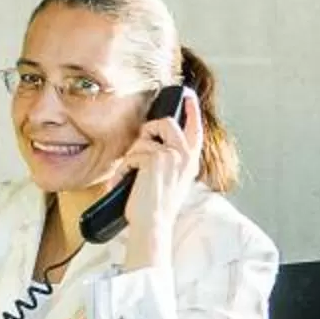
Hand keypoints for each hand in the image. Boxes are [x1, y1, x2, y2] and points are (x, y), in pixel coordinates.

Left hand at [107, 89, 199, 266]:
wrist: (152, 222)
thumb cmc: (156, 207)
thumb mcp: (170, 180)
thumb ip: (169, 160)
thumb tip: (152, 142)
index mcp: (190, 162)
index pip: (195, 130)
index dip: (192, 111)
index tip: (188, 96)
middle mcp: (185, 156)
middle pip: (166, 123)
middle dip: (149, 130)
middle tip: (141, 149)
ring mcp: (172, 155)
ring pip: (145, 138)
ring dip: (132, 155)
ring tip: (132, 175)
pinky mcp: (155, 158)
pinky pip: (132, 153)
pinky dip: (124, 168)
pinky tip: (126, 181)